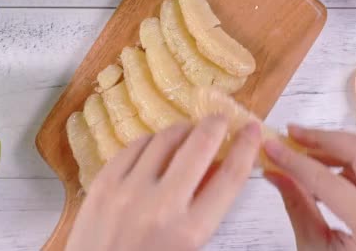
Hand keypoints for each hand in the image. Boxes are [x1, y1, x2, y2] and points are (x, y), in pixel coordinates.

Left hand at [66, 116, 261, 250]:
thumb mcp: (187, 248)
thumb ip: (204, 210)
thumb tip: (217, 166)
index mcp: (190, 231)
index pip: (230, 177)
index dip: (246, 148)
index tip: (252, 130)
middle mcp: (161, 206)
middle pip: (200, 146)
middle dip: (215, 126)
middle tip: (220, 119)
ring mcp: (128, 191)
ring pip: (165, 139)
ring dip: (183, 129)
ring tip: (188, 131)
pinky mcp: (103, 184)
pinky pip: (134, 146)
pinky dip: (151, 140)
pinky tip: (157, 144)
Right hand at [263, 126, 355, 250]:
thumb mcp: (315, 248)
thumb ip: (296, 203)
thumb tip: (273, 170)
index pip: (328, 181)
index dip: (295, 160)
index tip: (271, 145)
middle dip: (321, 139)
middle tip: (291, 133)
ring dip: (333, 148)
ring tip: (301, 150)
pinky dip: (347, 162)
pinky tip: (322, 166)